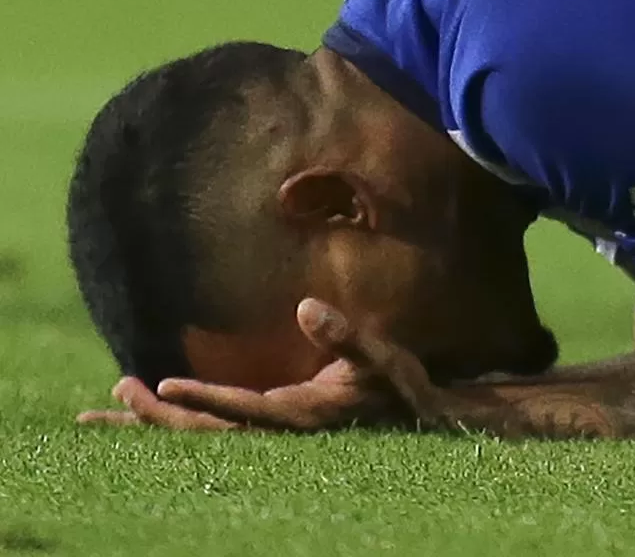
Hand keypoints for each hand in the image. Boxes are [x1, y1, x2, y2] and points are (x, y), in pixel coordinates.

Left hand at [77, 299, 441, 432]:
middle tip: (118, 390)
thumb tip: (305, 306)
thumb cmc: (398, 382)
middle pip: (207, 432)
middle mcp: (279, 430)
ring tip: (112, 402)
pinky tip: (152, 408)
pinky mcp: (269, 425)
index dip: (203, 399)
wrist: (415, 415)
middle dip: (159, 416)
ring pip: (202, 435)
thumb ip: (343, 334)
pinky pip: (213, 428)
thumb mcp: (379, 354)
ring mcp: (271, 431)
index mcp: (303, 414)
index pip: (243, 409)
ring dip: (156, 422)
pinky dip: (178, 420)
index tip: (162, 386)